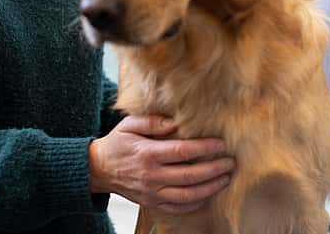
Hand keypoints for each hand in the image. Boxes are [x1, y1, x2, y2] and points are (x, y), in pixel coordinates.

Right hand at [88, 115, 234, 214]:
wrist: (98, 169)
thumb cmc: (116, 143)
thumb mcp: (129, 125)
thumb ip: (152, 121)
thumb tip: (175, 122)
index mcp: (148, 154)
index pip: (182, 152)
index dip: (205, 148)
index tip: (221, 144)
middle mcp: (152, 176)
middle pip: (190, 175)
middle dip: (214, 169)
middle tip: (231, 162)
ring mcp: (152, 193)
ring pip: (188, 195)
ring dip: (210, 188)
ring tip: (225, 178)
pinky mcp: (152, 203)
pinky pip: (178, 208)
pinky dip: (196, 203)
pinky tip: (208, 194)